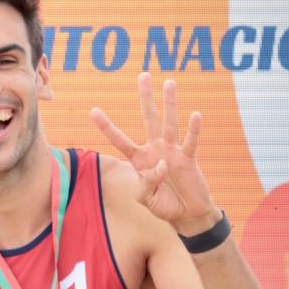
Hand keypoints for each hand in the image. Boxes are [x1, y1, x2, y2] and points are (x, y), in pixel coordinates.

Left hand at [91, 73, 219, 233]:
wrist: (185, 214)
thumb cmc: (162, 205)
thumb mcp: (143, 198)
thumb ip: (145, 183)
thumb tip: (159, 165)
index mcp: (138, 159)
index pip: (119, 140)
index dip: (106, 126)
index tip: (93, 110)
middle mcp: (154, 149)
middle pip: (148, 118)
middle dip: (145, 98)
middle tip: (143, 75)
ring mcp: (172, 151)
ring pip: (169, 123)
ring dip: (170, 104)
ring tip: (169, 82)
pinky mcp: (189, 158)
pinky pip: (191, 141)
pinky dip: (193, 130)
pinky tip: (195, 114)